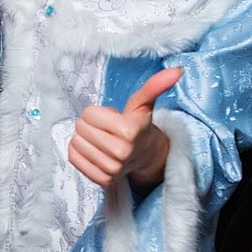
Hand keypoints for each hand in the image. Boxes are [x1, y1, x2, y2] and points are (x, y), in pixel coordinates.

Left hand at [68, 67, 182, 190]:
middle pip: (81, 127)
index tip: (112, 118)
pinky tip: (95, 151)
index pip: (88, 113)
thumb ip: (155, 86)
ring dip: (85, 139)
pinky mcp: (102, 180)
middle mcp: (121, 152)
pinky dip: (79, 152)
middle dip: (91, 124)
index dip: (97, 112)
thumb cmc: (139, 126)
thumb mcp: (144, 104)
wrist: (146, 156)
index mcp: (129, 131)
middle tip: (107, 130)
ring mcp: (111, 169)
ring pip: (76, 143)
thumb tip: (177, 70)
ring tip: (103, 140)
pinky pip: (73, 158)